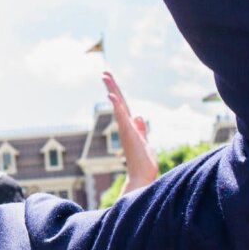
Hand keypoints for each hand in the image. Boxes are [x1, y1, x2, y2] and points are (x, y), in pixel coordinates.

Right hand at [103, 71, 158, 195]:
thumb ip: (141, 129)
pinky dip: (116, 106)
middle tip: (104, 73)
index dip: (118, 93)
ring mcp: (125, 129)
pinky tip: (111, 96)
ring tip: (105, 77)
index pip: (124, 106)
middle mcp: (126, 126)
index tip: (111, 81)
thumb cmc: (143, 163)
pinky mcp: (128, 133)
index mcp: (130, 126)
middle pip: (119, 102)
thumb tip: (138, 116)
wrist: (141, 177)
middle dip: (112, 87)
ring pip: (118, 106)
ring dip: (112, 91)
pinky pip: (121, 116)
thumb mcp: (144, 141)